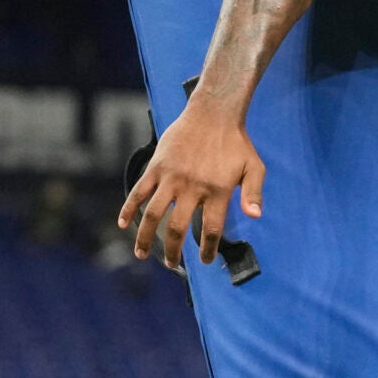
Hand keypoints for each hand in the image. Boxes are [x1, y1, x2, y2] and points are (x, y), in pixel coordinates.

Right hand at [118, 104, 265, 271]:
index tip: (205, 261)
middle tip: (173, 265)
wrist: (213, 112)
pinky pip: (138, 191)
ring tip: (142, 255)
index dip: (208, 250)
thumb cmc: (236, 142)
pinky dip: (128, 208)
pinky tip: (122, 224)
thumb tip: (254, 217)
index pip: (211, 230)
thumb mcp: (254, 167)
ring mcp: (171, 177)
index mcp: (217, 191)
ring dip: (145, 237)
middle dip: (173, 252)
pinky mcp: (156, 166)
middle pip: (178, 229)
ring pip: (153, 214)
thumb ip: (253, 193)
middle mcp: (192, 187)